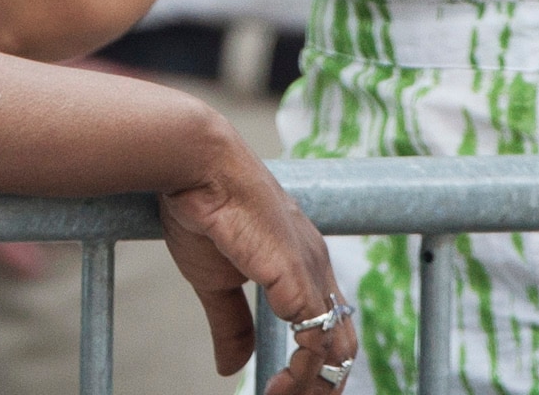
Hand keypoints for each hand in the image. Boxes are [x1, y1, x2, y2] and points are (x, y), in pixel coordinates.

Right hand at [156, 130, 351, 391]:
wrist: (194, 165)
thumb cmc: (200, 208)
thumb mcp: (214, 279)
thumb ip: (230, 323)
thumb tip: (232, 369)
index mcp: (303, 262)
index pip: (330, 324)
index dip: (315, 364)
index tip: (284, 389)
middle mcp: (318, 267)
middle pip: (344, 343)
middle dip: (324, 385)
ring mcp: (313, 270)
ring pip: (337, 349)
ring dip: (313, 387)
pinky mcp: (297, 276)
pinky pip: (316, 340)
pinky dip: (303, 372)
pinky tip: (275, 387)